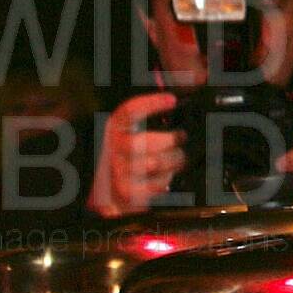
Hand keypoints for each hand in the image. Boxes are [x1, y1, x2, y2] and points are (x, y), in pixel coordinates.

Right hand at [87, 93, 181, 217]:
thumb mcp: (134, 132)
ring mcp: (119, 170)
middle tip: (180, 137)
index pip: (130, 111)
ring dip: (173, 161)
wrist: (112, 192)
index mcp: (115, 128)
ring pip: (154, 163)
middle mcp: (114, 148)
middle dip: (170, 140)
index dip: (151, 103)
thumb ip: (151, 118)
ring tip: (177, 159)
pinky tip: (165, 178)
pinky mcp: (128, 191)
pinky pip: (156, 185)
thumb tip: (174, 102)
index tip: (172, 100)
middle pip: (143, 142)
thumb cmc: (130, 157)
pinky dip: (166, 181)